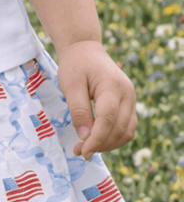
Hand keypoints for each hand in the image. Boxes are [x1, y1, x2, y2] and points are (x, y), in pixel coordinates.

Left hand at [55, 39, 135, 160]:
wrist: (85, 49)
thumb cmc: (75, 65)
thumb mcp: (70, 85)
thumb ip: (78, 110)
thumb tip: (85, 137)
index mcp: (112, 86)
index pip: (108, 119)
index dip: (96, 139)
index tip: (82, 152)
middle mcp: (127, 94)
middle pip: (119, 129)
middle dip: (100, 144)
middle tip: (79, 152)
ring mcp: (131, 99)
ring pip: (126, 131)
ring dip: (108, 144)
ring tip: (86, 148)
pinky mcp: (129, 103)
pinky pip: (126, 127)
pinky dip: (113, 137)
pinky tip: (97, 140)